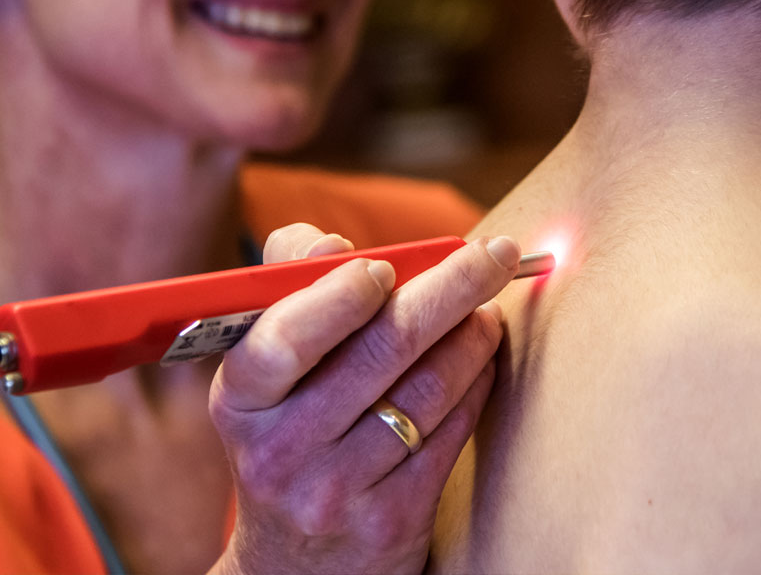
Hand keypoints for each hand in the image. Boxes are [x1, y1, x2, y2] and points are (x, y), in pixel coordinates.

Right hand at [207, 224, 519, 574]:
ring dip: (473, 334)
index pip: (286, 337)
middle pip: (382, 349)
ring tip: (489, 306)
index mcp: (241, 397)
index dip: (342, 294)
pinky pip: (450, 432)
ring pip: (427, 389)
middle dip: (451, 287)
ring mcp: (335, 489)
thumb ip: (290, 288)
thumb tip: (331, 243)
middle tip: (493, 254)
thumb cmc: (289, 433)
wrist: (293, 565)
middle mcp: (281, 448)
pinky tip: (484, 356)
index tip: (386, 264)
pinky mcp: (390, 519)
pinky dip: (477, 381)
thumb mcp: (265, 372)